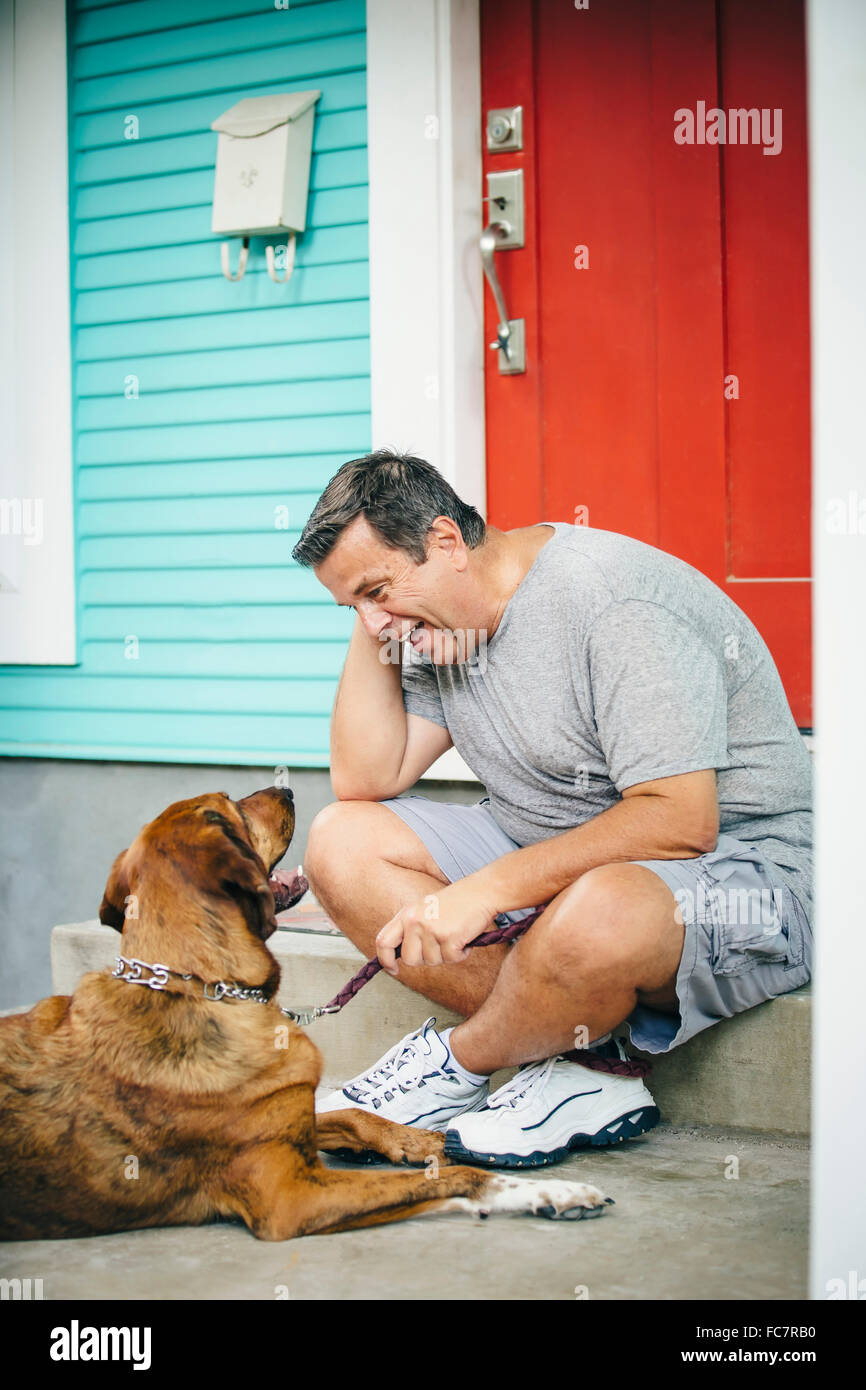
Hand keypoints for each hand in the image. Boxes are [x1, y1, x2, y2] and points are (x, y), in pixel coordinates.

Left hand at [375, 878, 499, 975]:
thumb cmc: (457, 901)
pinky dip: (461, 953)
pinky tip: (464, 937)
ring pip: (432, 961)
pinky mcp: (448, 937)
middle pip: (410, 959)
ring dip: (446, 954)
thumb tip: (403, 954)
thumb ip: (412, 928)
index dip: (385, 960)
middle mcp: (415, 921)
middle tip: (440, 945)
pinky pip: (451, 959)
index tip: (393, 969)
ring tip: (454, 934)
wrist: (482, 891)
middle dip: (425, 959)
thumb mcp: (425, 909)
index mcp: (406, 914)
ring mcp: (431, 929)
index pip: (383, 941)